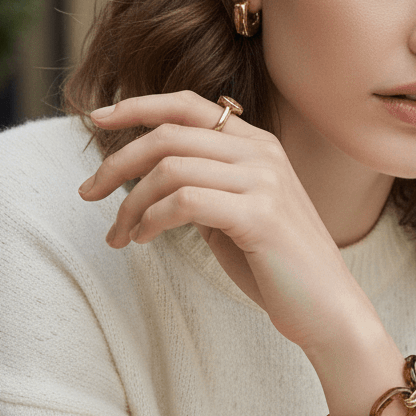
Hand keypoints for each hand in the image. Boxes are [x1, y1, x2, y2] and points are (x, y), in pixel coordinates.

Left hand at [78, 91, 379, 356]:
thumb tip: (150, 178)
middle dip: (116, 163)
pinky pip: (184, 202)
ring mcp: (264, 182)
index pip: (188, 106)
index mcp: (258, 145)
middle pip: (168, 135)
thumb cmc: (277, 267)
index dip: (137, 105)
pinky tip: (142, 240)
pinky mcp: (260, 216)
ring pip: (170, 168)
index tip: (96, 120)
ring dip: (130, 203)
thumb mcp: (236, 214)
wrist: (328, 309)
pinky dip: (151, 220)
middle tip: (87, 194)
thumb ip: (204, 187)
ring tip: (118, 235)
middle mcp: (262, 153)